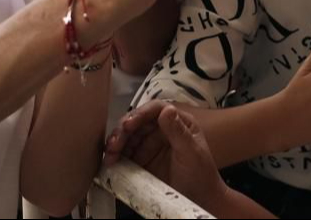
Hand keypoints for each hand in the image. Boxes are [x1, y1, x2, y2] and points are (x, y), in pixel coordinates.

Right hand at [105, 102, 229, 213]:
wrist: (199, 202)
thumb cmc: (201, 176)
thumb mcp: (192, 152)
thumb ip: (179, 132)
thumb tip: (166, 109)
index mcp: (177, 121)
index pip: (156, 110)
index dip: (140, 114)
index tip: (128, 125)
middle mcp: (161, 130)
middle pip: (137, 122)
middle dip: (122, 131)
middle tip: (113, 145)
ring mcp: (149, 145)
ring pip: (128, 137)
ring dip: (116, 144)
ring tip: (109, 156)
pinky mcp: (141, 161)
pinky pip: (125, 154)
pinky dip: (116, 157)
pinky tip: (110, 162)